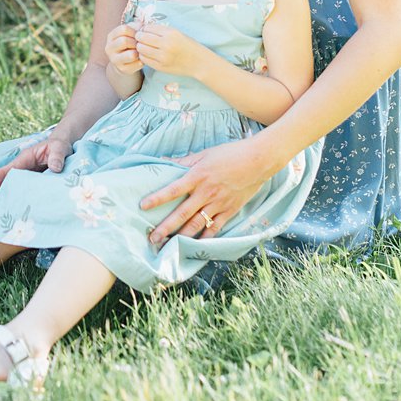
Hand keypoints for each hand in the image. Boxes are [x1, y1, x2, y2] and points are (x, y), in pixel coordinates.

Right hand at [0, 134, 72, 205]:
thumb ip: (57, 156)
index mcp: (25, 159)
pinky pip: (18, 191)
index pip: (6, 171)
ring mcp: (25, 176)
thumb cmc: (60, 145)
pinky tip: (2, 208)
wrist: (64, 145)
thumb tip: (55, 168)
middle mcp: (22, 168)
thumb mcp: (59, 148)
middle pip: (2, 181)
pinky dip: (9, 199)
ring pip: (7, 187)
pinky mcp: (31, 183)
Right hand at [105, 22, 141, 74]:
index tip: (140, 34)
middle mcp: (109, 48)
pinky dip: (142, 61)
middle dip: (136, 42)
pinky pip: (137, 64)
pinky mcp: (122, 69)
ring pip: (131, 54)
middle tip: (140, 44)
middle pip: (125, 41)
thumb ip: (135, 27)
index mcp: (111, 36)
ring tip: (140, 51)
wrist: (124, 63)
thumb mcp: (129, 34)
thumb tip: (143, 26)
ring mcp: (114, 60)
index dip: (135, 31)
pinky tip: (141, 59)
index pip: (123, 29)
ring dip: (139, 52)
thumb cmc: (129, 45)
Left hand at [134, 21, 204, 76]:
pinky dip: (143, 56)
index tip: (144, 30)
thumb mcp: (177, 33)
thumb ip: (161, 30)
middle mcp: (166, 44)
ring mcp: (162, 57)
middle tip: (141, 38)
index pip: (148, 28)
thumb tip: (143, 28)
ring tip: (144, 46)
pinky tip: (148, 54)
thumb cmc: (188, 45)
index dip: (144, 29)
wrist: (199, 62)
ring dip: (140, 46)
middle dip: (139, 37)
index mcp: (171, 33)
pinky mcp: (160, 67)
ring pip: (141, 49)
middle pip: (142, 38)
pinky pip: (144, 59)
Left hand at [140, 138, 276, 244]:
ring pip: (197, 224)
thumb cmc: (230, 154)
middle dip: (166, 227)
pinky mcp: (230, 211)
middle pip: (182, 213)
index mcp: (197, 176)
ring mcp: (219, 204)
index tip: (142, 206)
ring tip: (169, 246)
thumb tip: (162, 161)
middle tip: (152, 238)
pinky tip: (195, 247)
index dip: (157, 198)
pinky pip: (215, 228)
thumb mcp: (204, 154)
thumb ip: (183, 161)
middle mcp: (206, 193)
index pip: (172, 189)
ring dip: (181, 236)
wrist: (258, 161)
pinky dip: (204, 238)